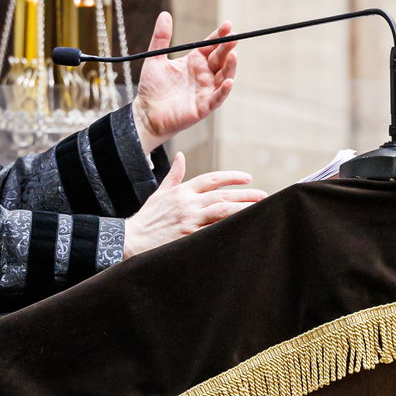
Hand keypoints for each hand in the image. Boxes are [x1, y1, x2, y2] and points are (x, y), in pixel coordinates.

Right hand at [123, 152, 265, 257]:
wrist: (132, 239)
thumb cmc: (147, 218)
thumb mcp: (160, 193)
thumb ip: (174, 176)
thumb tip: (180, 156)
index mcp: (181, 190)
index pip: (211, 179)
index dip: (231, 177)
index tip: (247, 178)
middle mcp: (187, 202)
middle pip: (222, 194)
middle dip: (245, 194)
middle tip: (263, 195)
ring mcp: (190, 218)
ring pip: (223, 209)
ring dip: (243, 208)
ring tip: (260, 208)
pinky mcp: (190, 235)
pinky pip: (216, 230)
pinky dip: (231, 227)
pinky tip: (245, 227)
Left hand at [132, 12, 236, 152]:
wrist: (145, 112)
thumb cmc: (152, 87)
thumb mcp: (155, 59)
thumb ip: (161, 38)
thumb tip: (165, 14)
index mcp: (194, 62)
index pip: (211, 46)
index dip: (220, 36)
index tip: (228, 25)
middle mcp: (203, 75)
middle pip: (220, 59)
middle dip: (227, 48)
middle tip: (234, 37)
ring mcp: (205, 90)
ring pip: (223, 77)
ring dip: (230, 67)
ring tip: (233, 55)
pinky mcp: (203, 106)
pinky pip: (217, 97)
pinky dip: (224, 90)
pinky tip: (228, 81)